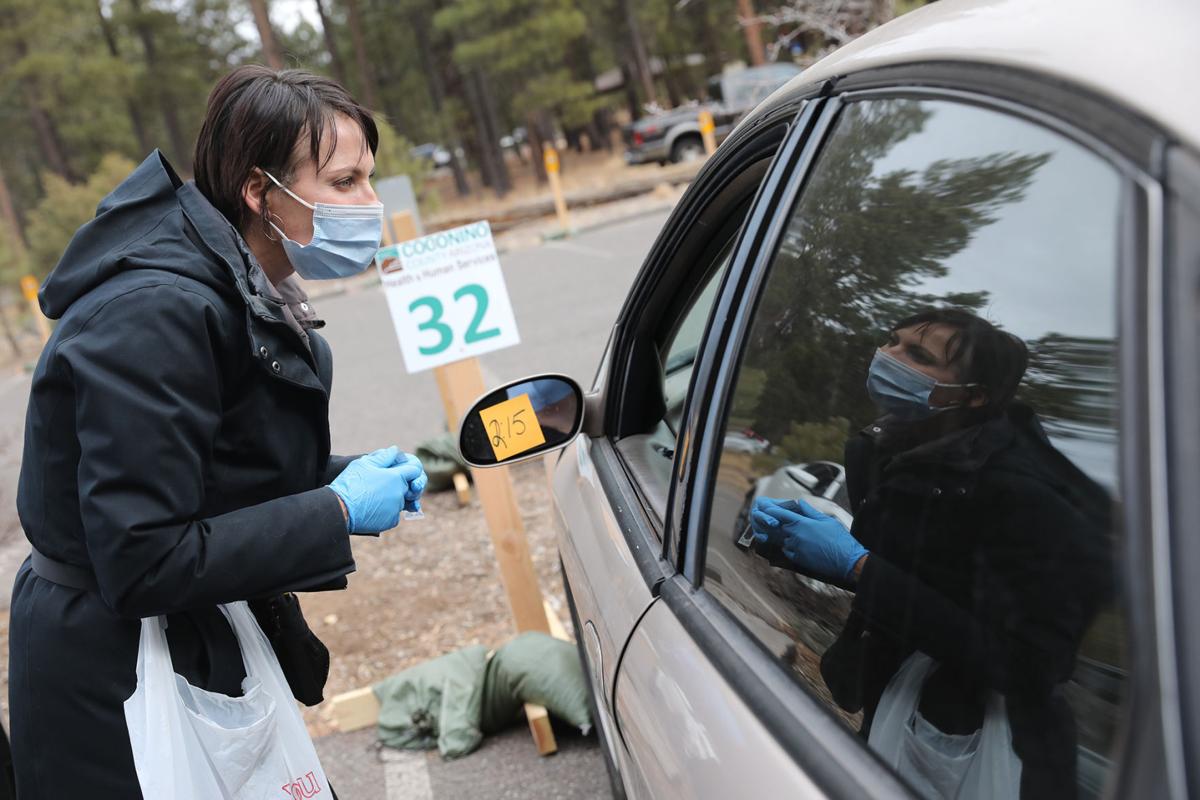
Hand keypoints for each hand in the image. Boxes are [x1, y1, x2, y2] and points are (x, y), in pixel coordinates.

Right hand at [328, 447, 426, 533]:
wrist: (340, 508)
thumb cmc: (351, 483)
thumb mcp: (365, 464)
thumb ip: (384, 457)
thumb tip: (396, 450)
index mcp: (396, 477)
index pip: (414, 470)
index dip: (408, 468)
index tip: (399, 469)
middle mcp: (400, 493)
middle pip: (407, 486)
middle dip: (398, 483)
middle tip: (380, 484)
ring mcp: (396, 508)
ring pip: (400, 500)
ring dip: (391, 498)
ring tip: (372, 496)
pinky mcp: (391, 521)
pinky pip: (394, 513)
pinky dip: (386, 511)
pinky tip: (372, 508)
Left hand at [750, 497, 867, 580]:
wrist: (847, 560)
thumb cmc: (839, 539)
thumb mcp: (827, 520)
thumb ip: (810, 511)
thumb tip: (799, 503)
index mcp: (803, 523)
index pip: (782, 514)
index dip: (773, 510)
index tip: (766, 507)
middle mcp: (796, 535)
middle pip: (781, 527)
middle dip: (781, 524)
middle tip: (783, 522)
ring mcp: (796, 548)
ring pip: (784, 540)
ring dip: (787, 537)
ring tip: (797, 536)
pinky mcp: (798, 560)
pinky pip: (787, 552)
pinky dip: (789, 548)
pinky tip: (798, 547)